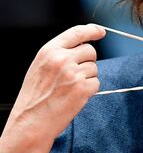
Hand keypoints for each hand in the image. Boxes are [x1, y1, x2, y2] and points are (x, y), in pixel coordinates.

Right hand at [0, 24, 105, 152]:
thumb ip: (59, 53)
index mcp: (49, 51)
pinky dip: (89, 90)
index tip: (100, 31)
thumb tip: (81, 45)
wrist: (32, 122)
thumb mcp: (40, 66)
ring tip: (69, 88)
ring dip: (87, 77)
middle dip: (87, 61)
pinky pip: (96, 82)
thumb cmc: (35, 96)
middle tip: (74, 75)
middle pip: (90, 51)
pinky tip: (74, 96)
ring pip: (94, 68)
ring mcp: (74, 74)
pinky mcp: (84, 88)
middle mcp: (62, 59)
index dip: (92, 30)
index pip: (77, 32)